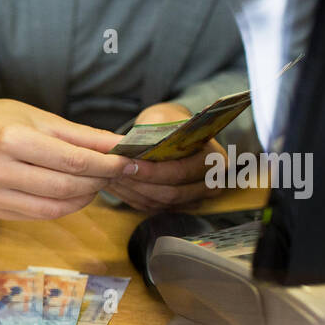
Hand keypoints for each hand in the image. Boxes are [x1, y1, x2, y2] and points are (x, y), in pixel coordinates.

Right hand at [0, 99, 133, 219]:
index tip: (127, 162)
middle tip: (116, 173)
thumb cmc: (4, 120)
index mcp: (10, 139)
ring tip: (96, 183)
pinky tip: (74, 193)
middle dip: (98, 181)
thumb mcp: (43, 118)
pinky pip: (40, 214)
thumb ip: (83, 136)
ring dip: (84, 197)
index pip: (72, 160)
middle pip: (65, 186)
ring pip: (55, 207)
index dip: (106, 164)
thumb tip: (121, 147)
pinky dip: (64, 206)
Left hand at [104, 102, 223, 211]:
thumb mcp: (162, 118)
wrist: (176, 131)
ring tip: (111, 179)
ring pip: (161, 202)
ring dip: (134, 193)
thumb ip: (151, 132)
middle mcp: (210, 180)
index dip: (153, 172)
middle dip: (140, 185)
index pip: (181, 171)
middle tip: (115, 174)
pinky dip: (135, 198)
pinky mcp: (180, 204)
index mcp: (212, 156)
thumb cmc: (169, 122)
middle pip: (172, 193)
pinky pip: (155, 207)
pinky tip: (118, 187)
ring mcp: (197, 195)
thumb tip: (129, 147)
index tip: (129, 165)